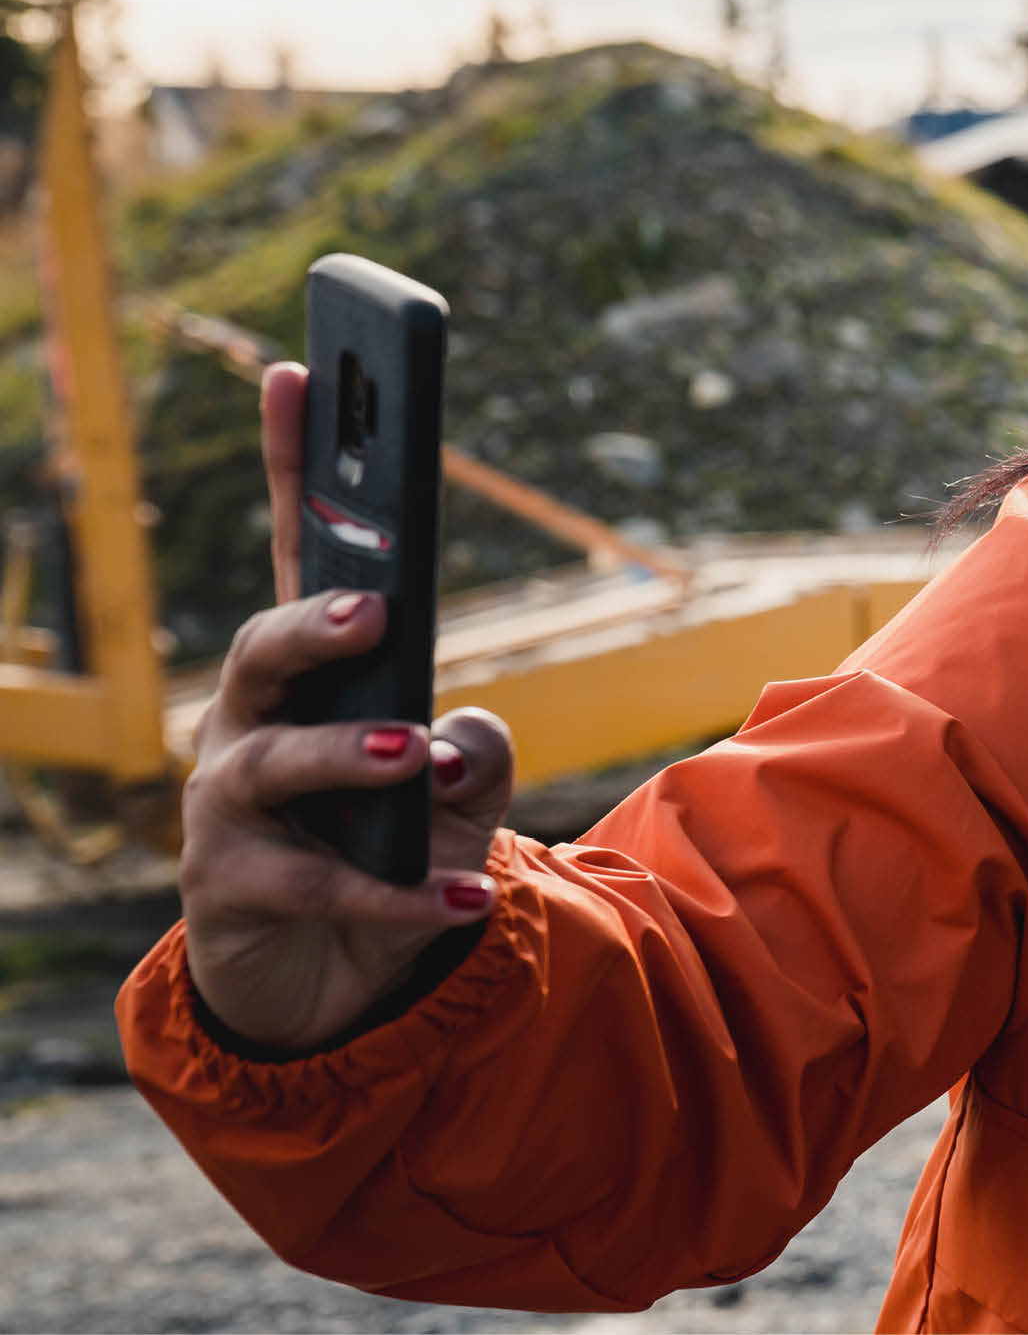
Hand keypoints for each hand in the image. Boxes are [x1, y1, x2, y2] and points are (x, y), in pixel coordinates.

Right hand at [175, 362, 515, 1052]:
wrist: (333, 978)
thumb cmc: (390, 846)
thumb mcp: (455, 791)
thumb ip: (477, 751)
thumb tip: (461, 741)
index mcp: (311, 676)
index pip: (299, 553)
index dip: (296, 465)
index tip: (302, 371)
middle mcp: (251, 723)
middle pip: (260, 649)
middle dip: (312, 624)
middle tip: (376, 612)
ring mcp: (229, 807)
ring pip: (270, 760)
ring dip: (348, 755)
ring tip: (415, 756)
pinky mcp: (233, 889)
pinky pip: (315, 884)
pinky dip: (394, 892)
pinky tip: (455, 897)